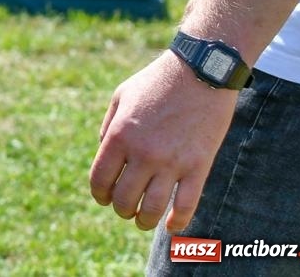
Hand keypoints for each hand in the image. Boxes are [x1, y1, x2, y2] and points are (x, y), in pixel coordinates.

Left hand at [88, 52, 236, 231]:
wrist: (199, 72)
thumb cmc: (156, 82)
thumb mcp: (120, 97)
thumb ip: (109, 128)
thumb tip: (105, 157)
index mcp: (119, 135)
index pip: (100, 180)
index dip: (99, 194)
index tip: (104, 197)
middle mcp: (143, 153)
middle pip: (124, 199)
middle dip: (121, 208)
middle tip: (125, 208)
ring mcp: (172, 162)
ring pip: (153, 209)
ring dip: (144, 220)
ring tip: (143, 220)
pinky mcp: (198, 166)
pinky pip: (186, 205)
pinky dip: (177, 221)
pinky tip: (171, 226)